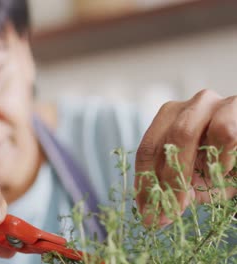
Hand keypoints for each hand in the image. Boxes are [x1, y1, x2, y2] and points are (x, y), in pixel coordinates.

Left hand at [135, 90, 235, 225]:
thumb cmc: (230, 164)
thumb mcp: (202, 178)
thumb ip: (179, 187)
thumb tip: (157, 213)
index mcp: (172, 119)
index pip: (148, 150)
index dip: (145, 184)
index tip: (146, 214)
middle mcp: (189, 107)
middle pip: (164, 143)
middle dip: (164, 183)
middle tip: (167, 214)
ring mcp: (213, 103)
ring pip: (185, 133)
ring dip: (188, 167)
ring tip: (207, 183)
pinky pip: (223, 132)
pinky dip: (221, 158)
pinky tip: (224, 168)